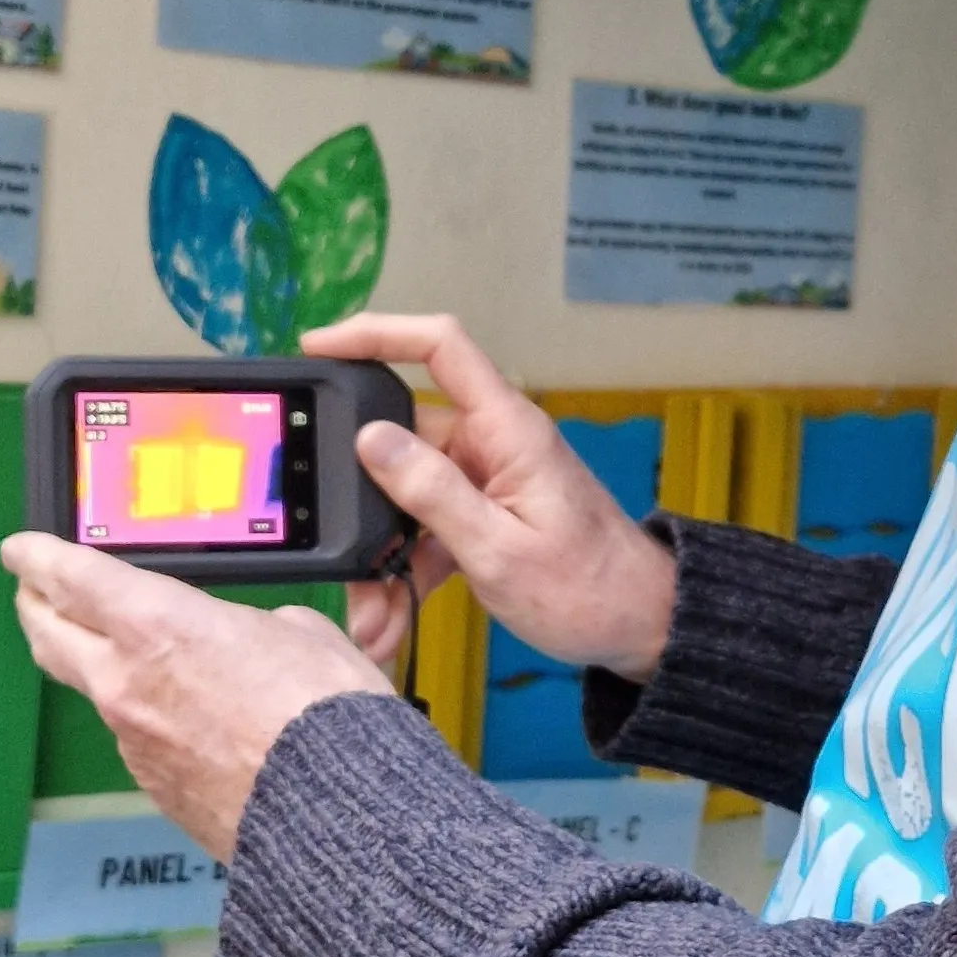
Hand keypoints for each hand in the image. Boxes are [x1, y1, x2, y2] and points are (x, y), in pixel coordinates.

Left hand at [1, 532, 390, 858]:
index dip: (36, 557)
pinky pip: (132, 733)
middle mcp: (125, 680)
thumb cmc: (319, 710)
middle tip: (35, 587)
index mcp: (157, 624)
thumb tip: (250, 642)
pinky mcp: (151, 783)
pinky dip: (143, 712)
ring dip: (93, 661)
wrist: (326, 809)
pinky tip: (180, 709)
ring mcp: (131, 738)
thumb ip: (252, 626)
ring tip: (120, 647)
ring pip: (91, 687)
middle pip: (49, 634)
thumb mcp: (300, 630)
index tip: (20, 549)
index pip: (70, 578)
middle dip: (36, 604)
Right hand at [301, 313, 677, 683]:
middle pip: (404, 440)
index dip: (378, 332)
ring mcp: (487, 478)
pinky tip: (390, 620)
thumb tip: (373, 439)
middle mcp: (493, 442)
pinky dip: (404, 573)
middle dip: (361, 502)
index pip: (440, 347)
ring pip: (406, 498)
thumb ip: (434, 494)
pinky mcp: (483, 514)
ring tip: (371, 618)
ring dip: (381, 557)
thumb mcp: (499, 550)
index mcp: (507, 429)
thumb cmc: (587, 587)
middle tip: (337, 555)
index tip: (319, 346)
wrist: (637, 624)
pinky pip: (425, 529)